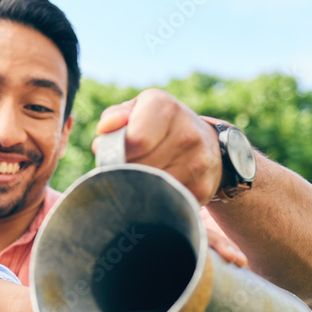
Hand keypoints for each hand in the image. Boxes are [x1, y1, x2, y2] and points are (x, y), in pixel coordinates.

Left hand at [94, 88, 221, 204]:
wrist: (207, 143)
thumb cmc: (159, 126)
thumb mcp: (137, 110)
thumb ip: (115, 117)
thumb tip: (105, 131)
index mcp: (166, 109)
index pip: (136, 141)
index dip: (118, 152)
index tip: (115, 153)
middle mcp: (187, 134)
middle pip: (140, 168)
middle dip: (124, 172)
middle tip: (124, 168)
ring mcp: (197, 163)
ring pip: (151, 188)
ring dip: (138, 187)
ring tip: (140, 176)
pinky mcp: (201, 190)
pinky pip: (164, 202)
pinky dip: (154, 199)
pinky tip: (157, 188)